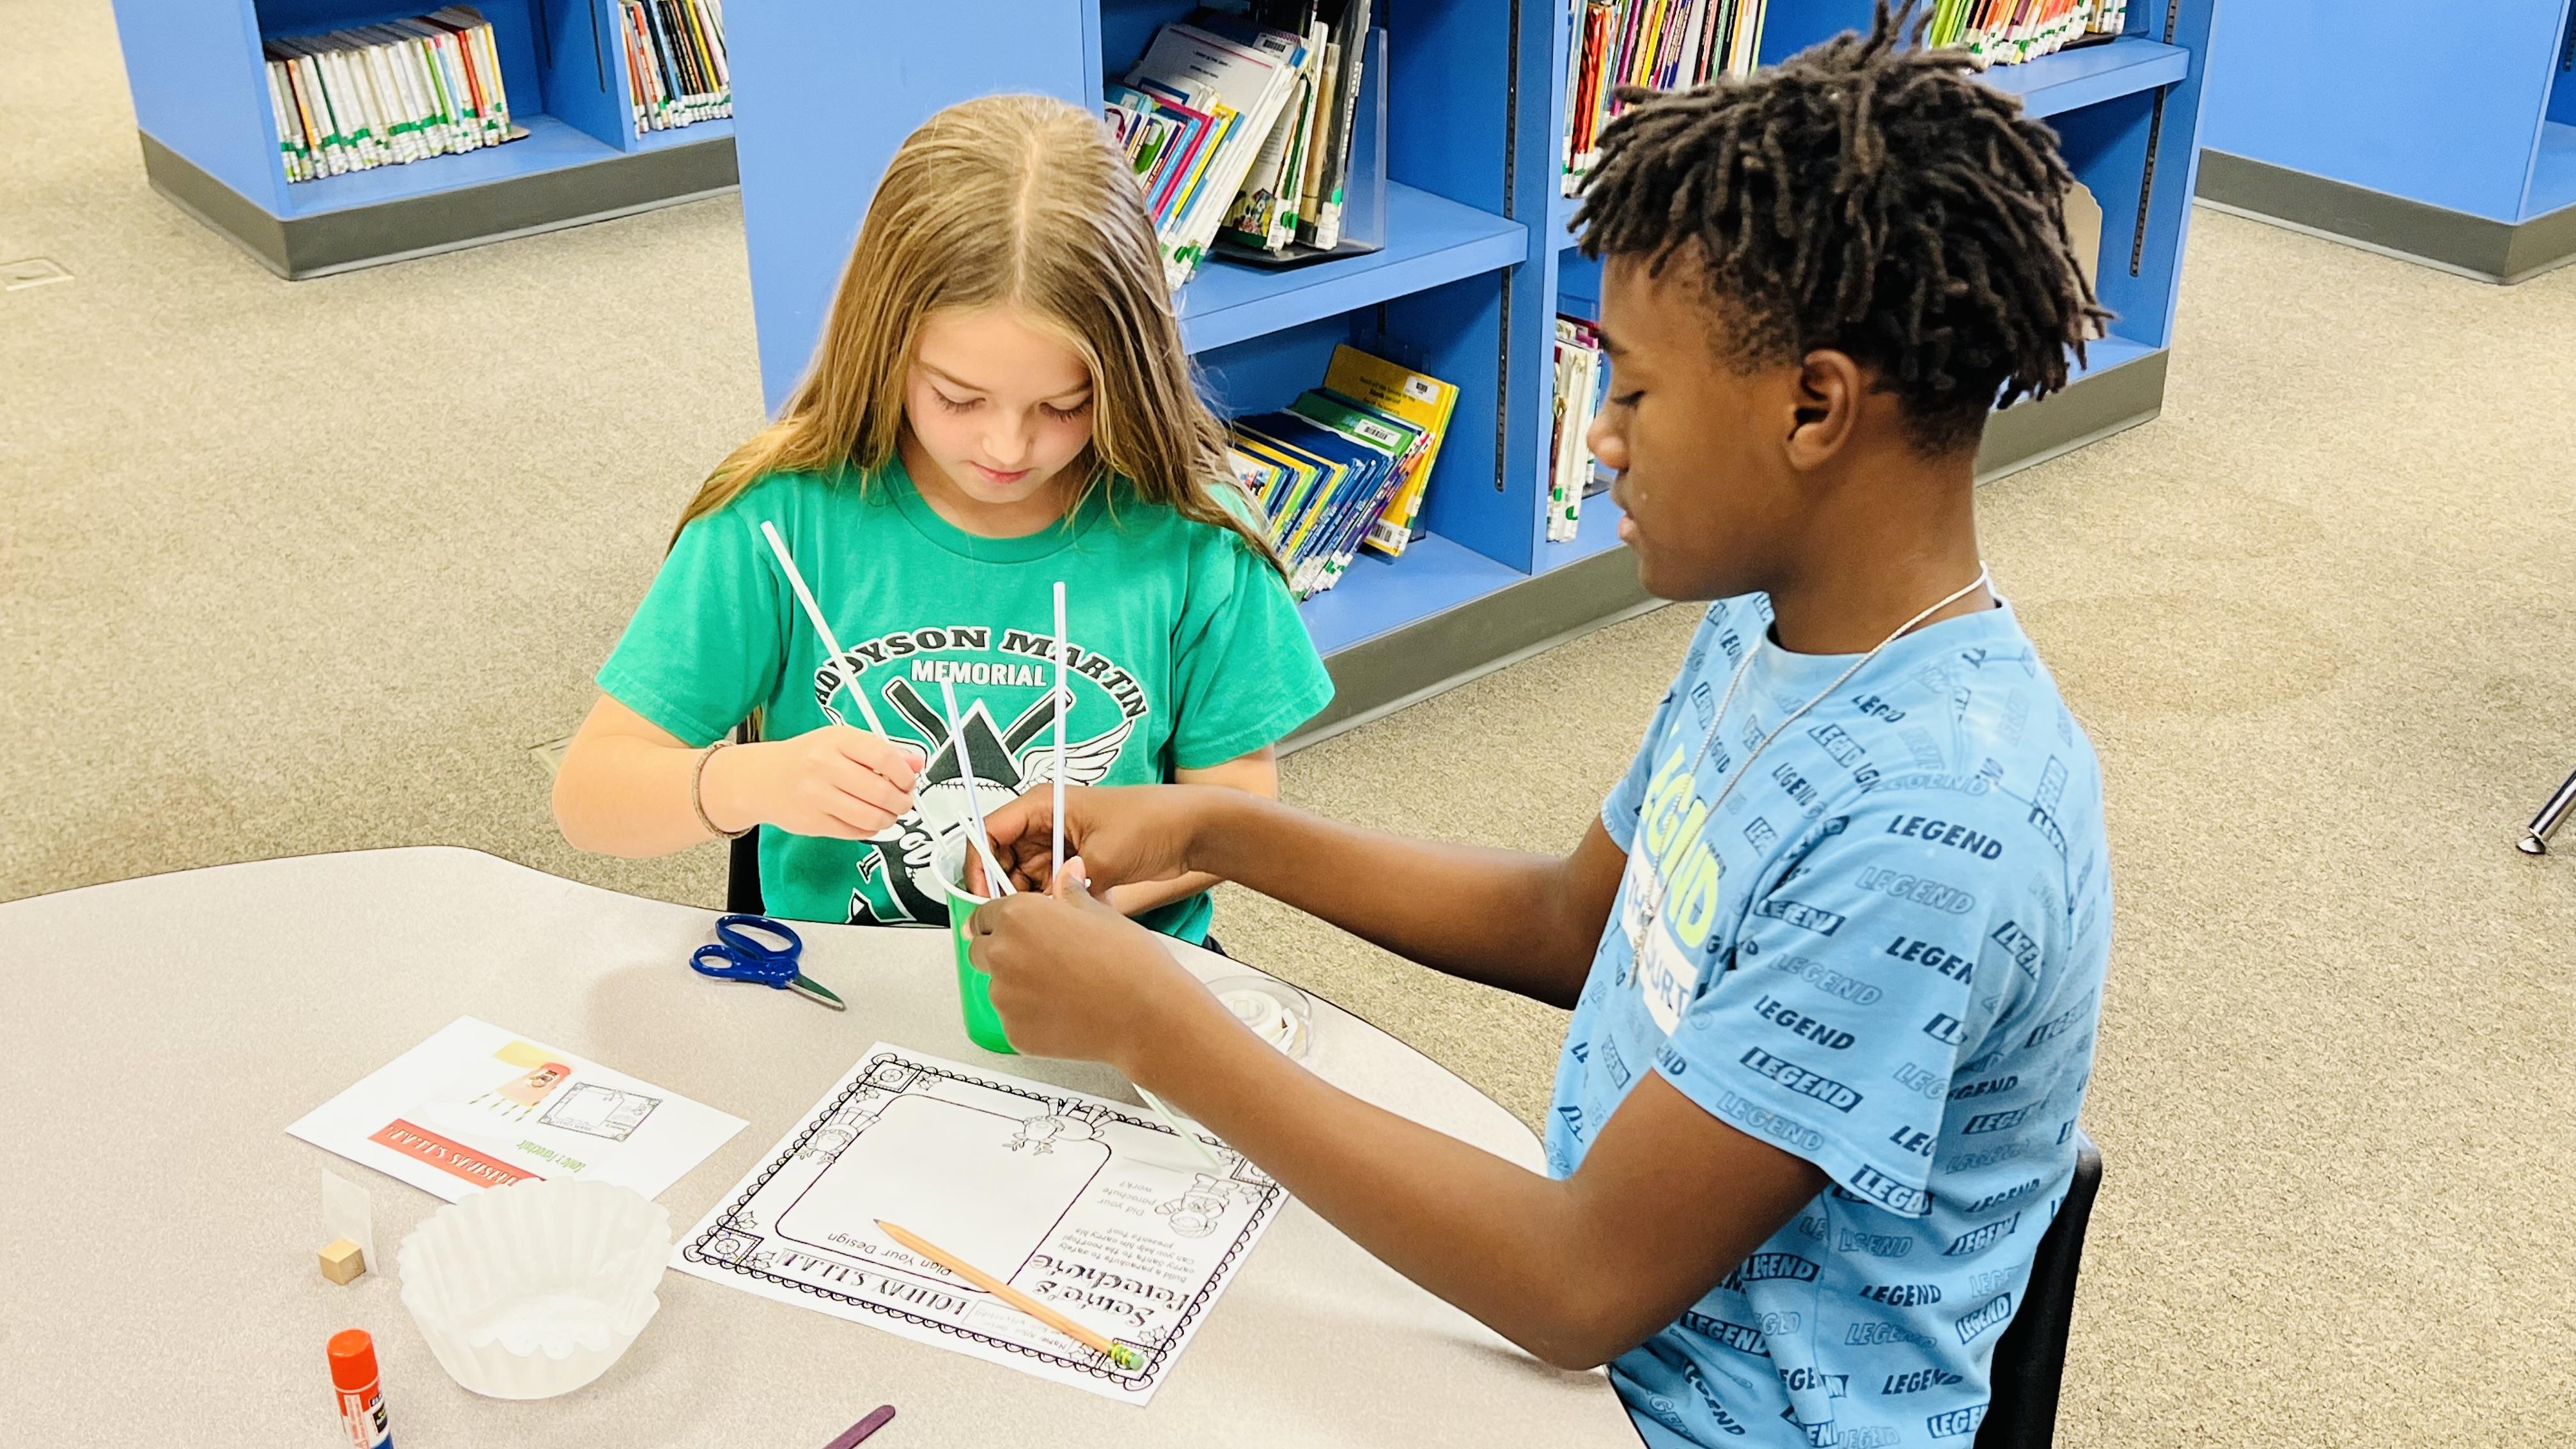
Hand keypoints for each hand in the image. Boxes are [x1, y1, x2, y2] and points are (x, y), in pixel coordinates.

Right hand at [701, 725, 921, 838]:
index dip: (905, 773)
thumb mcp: (842, 742)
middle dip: (902, 801)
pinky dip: (870, 829)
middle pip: (881, 791)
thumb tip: (917, 763)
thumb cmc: (807, 757)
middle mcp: (825, 767)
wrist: (761, 779)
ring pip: (871, 817)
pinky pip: (855, 832)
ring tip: (889, 813)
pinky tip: (868, 820)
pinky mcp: (813, 823)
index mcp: (836, 740)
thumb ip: (882, 750)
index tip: (909, 781)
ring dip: (889, 819)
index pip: (883, 757)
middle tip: (904, 801)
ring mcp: (817, 797)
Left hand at [967, 876, 1227, 1073]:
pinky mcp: (1014, 1032)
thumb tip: (1067, 877)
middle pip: (980, 950)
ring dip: (1018, 986)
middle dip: (1002, 952)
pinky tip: (1065, 1012)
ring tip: (1063, 989)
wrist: (1146, 1014)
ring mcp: (1005, 997)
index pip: (983, 914)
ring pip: (998, 988)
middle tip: (1040, 960)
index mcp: (1019, 916)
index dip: (1000, 921)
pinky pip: (1013, 1020)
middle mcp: (1003, 954)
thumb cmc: (1129, 963)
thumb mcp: (1101, 913)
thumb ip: (1070, 895)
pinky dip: (1031, 1017)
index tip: (1009, 928)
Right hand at [974, 784, 1228, 895]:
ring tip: (1048, 918)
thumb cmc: (1152, 822)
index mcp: (1043, 804)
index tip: (984, 898)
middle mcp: (1045, 823)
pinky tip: (1065, 915)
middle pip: (1001, 860)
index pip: (989, 832)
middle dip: (1005, 890)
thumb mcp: (1105, 854)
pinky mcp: (1076, 865)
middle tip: (1019, 919)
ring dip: (1031, 902)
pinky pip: (1048, 889)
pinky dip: (1052, 904)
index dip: (980, 866)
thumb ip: (1069, 884)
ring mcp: (1060, 845)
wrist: (1192, 831)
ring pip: (1024, 879)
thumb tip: (1043, 913)